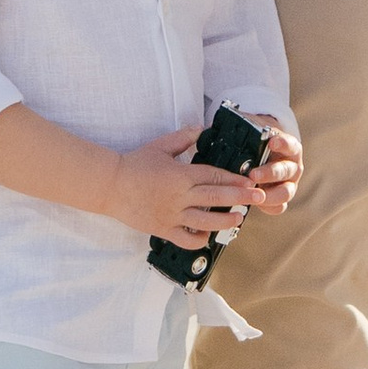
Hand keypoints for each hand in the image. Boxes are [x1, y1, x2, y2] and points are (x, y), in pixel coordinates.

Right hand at [112, 129, 280, 247]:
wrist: (110, 185)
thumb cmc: (135, 163)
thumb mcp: (160, 146)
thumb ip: (183, 138)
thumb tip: (202, 129)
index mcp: (181, 175)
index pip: (214, 176)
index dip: (234, 179)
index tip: (250, 182)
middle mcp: (179, 196)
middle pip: (215, 197)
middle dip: (239, 198)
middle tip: (258, 198)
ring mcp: (172, 215)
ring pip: (204, 221)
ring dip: (224, 220)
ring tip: (238, 219)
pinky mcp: (163, 229)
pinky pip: (185, 239)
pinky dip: (198, 239)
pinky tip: (207, 235)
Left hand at [245, 121, 303, 216]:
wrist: (266, 154)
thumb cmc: (257, 141)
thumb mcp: (254, 132)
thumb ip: (243, 130)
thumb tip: (213, 126)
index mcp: (289, 147)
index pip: (290, 144)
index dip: (282, 144)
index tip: (271, 142)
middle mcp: (292, 166)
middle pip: (286, 170)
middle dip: (269, 173)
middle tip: (252, 174)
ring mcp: (289, 184)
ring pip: (285, 192)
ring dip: (269, 194)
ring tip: (252, 193)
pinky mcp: (281, 199)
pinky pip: (279, 207)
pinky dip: (269, 207)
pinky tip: (257, 205)